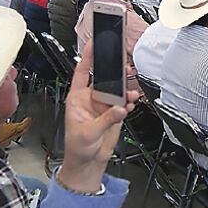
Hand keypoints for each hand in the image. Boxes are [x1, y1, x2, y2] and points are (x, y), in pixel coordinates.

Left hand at [57, 44, 136, 193]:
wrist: (88, 163)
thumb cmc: (77, 148)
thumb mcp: (88, 133)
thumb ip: (105, 119)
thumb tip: (118, 109)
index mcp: (77, 98)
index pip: (82, 72)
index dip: (87, 57)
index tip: (93, 44)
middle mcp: (90, 99)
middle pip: (104, 79)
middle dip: (115, 74)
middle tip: (125, 70)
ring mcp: (103, 106)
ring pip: (117, 90)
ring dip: (125, 91)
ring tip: (131, 95)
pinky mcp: (114, 113)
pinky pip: (124, 102)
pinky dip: (129, 102)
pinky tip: (130, 104)